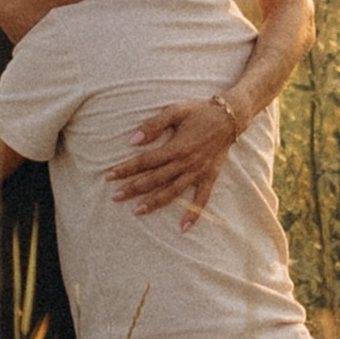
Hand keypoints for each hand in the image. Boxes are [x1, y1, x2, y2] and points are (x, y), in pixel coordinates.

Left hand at [111, 92, 241, 222]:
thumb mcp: (175, 111)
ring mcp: (198, 172)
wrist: (230, 116)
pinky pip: (202, 199)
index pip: (146, 161)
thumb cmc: (199, 111)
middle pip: (155, 179)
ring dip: (155, 202)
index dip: (126, 169)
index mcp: (177, 146)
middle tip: (115, 197)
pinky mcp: (210, 177)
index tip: (109, 176)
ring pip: (173, 191)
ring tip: (137, 211)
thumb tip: (133, 140)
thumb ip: (154, 125)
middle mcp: (186, 163)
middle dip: (134, 188)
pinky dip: (194, 214)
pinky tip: (183, 228)